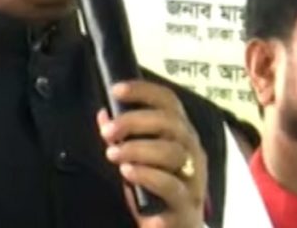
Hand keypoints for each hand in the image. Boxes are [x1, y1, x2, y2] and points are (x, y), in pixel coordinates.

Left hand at [98, 81, 207, 227]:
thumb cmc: (157, 191)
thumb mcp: (140, 160)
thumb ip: (124, 137)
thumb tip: (104, 114)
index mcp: (182, 135)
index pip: (169, 102)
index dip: (144, 91)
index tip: (116, 90)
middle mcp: (192, 152)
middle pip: (171, 124)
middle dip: (135, 122)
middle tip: (108, 132)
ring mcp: (193, 179)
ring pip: (173, 154)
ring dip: (138, 150)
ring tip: (114, 155)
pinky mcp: (187, 206)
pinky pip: (172, 189)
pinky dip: (149, 180)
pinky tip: (128, 177)